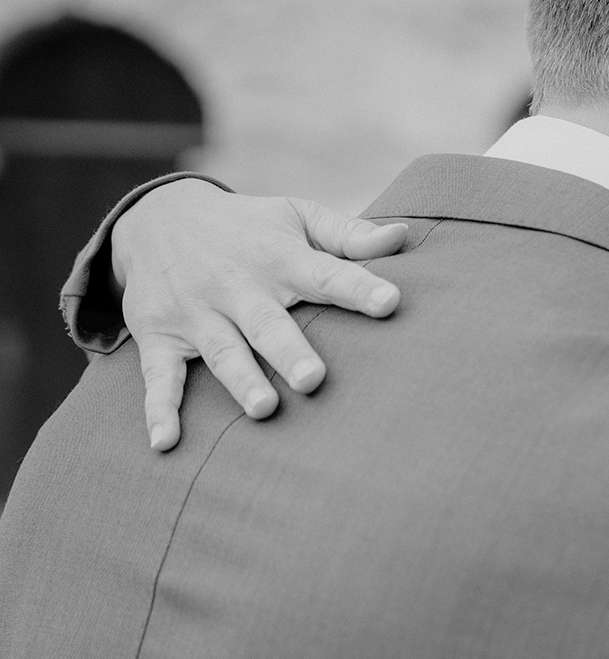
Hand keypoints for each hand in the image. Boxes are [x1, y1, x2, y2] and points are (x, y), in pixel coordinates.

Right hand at [110, 178, 408, 449]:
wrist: (155, 218)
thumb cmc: (249, 228)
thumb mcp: (296, 216)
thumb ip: (349, 234)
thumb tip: (403, 237)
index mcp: (279, 258)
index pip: (325, 273)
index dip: (358, 287)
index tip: (390, 302)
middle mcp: (236, 286)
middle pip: (267, 322)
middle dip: (289, 351)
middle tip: (314, 379)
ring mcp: (195, 313)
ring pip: (221, 351)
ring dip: (241, 380)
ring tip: (265, 409)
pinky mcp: (159, 336)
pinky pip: (158, 376)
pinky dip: (158, 410)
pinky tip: (166, 442)